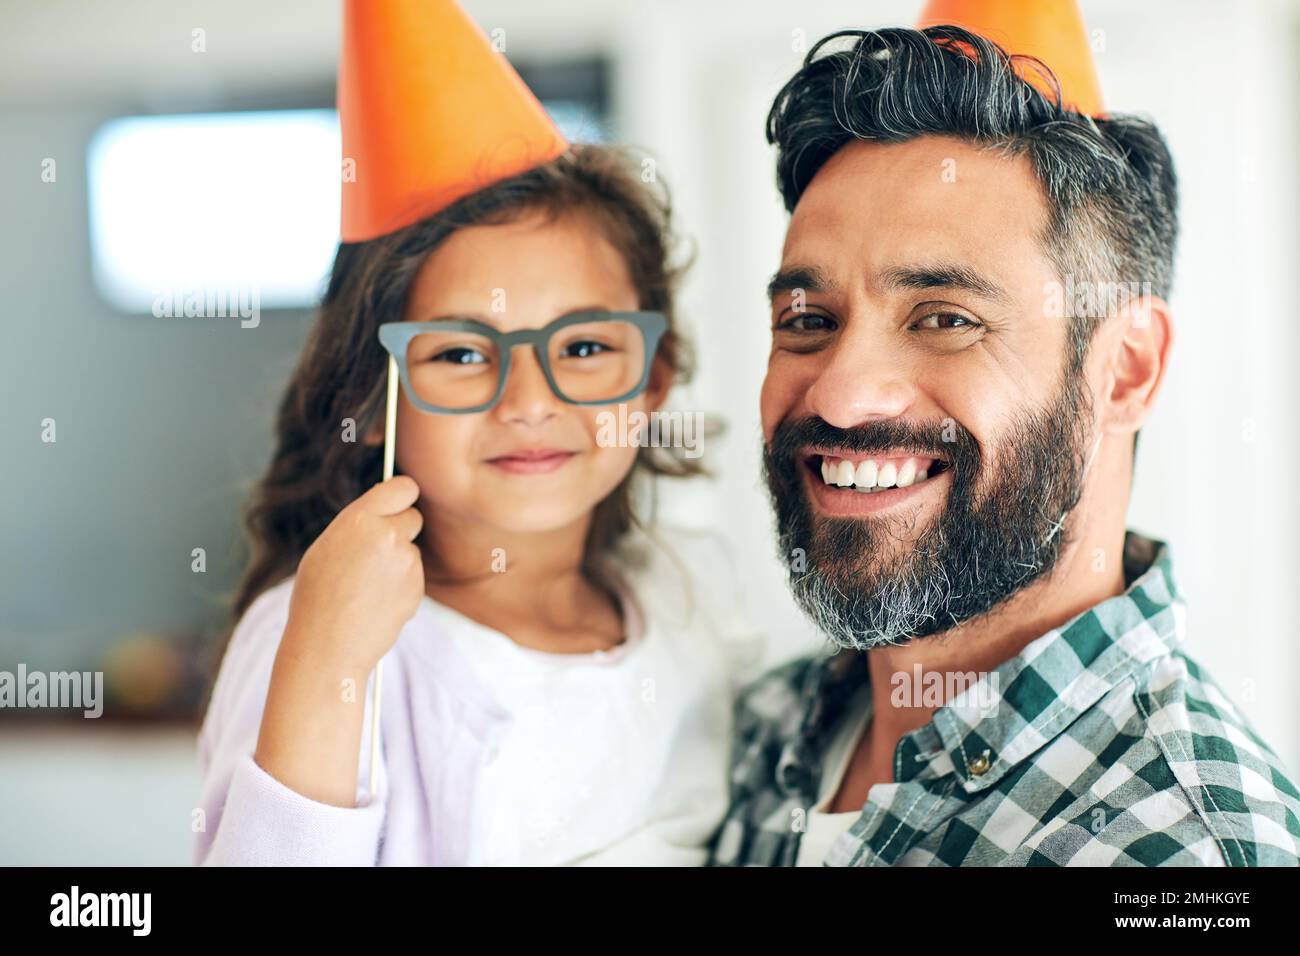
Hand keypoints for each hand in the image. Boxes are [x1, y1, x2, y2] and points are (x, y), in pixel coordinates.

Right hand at [285, 474, 424, 669]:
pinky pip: (413, 576)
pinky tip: (376, 603)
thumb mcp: (326, 548)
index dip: (402, 495)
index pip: (402, 487)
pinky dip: (401, 586)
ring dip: (398, 562)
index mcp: (359, 519)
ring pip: (411, 550)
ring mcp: (406, 562)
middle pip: (413, 517)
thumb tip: (384, 509)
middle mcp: (388, 535)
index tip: (399, 501)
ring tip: (366, 587)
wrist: (327, 647)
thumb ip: (359, 526)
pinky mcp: (417, 587)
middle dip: (402, 528)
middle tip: (379, 549)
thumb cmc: (317, 598)